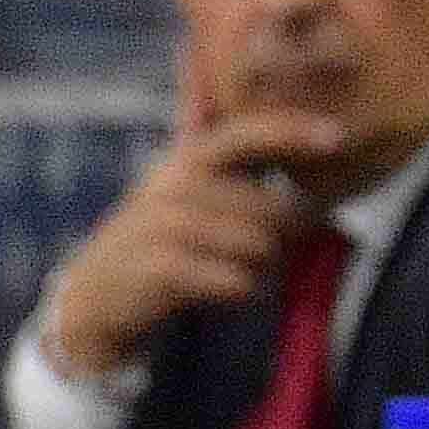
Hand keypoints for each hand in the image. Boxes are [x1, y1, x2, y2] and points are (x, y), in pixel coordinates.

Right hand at [39, 104, 342, 379]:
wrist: (91, 298)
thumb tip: (286, 139)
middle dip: (280, 237)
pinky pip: (236, 280)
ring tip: (232, 271)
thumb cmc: (158, 243)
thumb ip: (230, 167)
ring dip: (260, 268)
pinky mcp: (162, 267)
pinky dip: (241, 291)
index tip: (337, 136)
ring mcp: (165, 223)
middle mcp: (175, 183)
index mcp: (186, 159)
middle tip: (259, 252)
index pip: (245, 133)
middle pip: (270, 207)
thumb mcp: (184, 193)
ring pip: (258, 246)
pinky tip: (223, 291)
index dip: (292, 130)